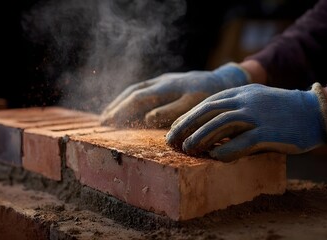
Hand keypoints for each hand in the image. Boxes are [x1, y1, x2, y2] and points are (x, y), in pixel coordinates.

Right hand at [101, 62, 249, 127]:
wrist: (224, 80)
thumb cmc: (210, 95)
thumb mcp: (193, 104)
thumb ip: (170, 111)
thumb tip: (146, 117)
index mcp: (166, 86)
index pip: (137, 98)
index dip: (122, 110)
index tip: (109, 122)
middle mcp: (162, 81)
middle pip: (133, 92)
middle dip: (117, 106)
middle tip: (102, 121)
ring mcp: (164, 80)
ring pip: (137, 89)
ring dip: (122, 101)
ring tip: (109, 115)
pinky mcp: (167, 82)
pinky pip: (144, 89)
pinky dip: (132, 99)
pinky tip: (129, 107)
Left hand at [166, 83, 326, 160]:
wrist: (315, 112)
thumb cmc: (281, 111)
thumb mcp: (255, 101)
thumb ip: (234, 109)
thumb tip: (210, 130)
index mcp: (240, 93)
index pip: (206, 103)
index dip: (187, 117)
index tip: (173, 130)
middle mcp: (246, 101)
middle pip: (208, 111)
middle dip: (186, 126)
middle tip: (171, 141)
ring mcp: (258, 115)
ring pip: (222, 123)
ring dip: (201, 137)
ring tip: (186, 150)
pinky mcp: (269, 132)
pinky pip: (244, 141)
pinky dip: (227, 150)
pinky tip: (214, 158)